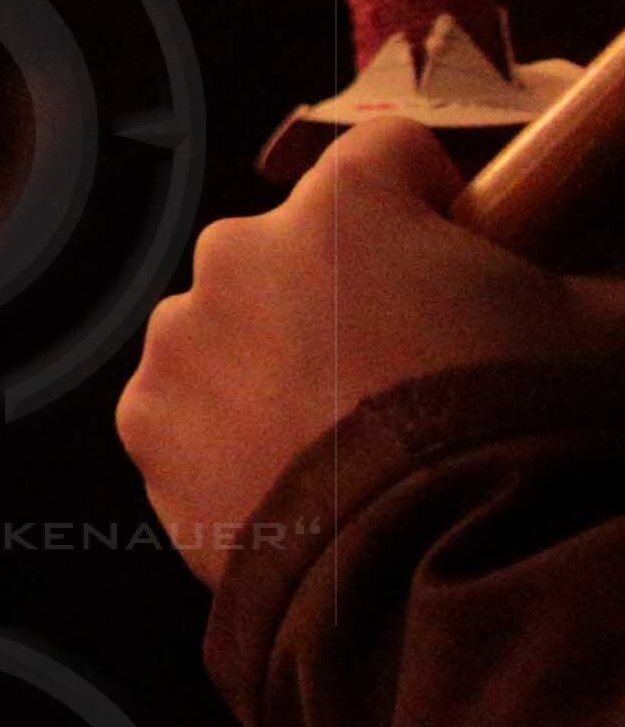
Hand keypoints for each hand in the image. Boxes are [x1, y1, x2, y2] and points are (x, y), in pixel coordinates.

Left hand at [122, 117, 624, 585]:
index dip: (435, 200)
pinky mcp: (146, 425)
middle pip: (297, 249)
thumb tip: (566, 287)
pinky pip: (189, 407)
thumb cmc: (524, 432)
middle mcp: (238, 252)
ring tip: (348, 439)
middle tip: (408, 372)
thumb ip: (567, 279)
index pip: (391, 155)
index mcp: (346, 204)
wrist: (437, 570)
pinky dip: (230, 433)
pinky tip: (297, 479)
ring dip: (277, 361)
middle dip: (346, 293)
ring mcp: (181, 340)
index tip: (463, 252)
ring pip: (232, 327)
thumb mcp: (597, 328)